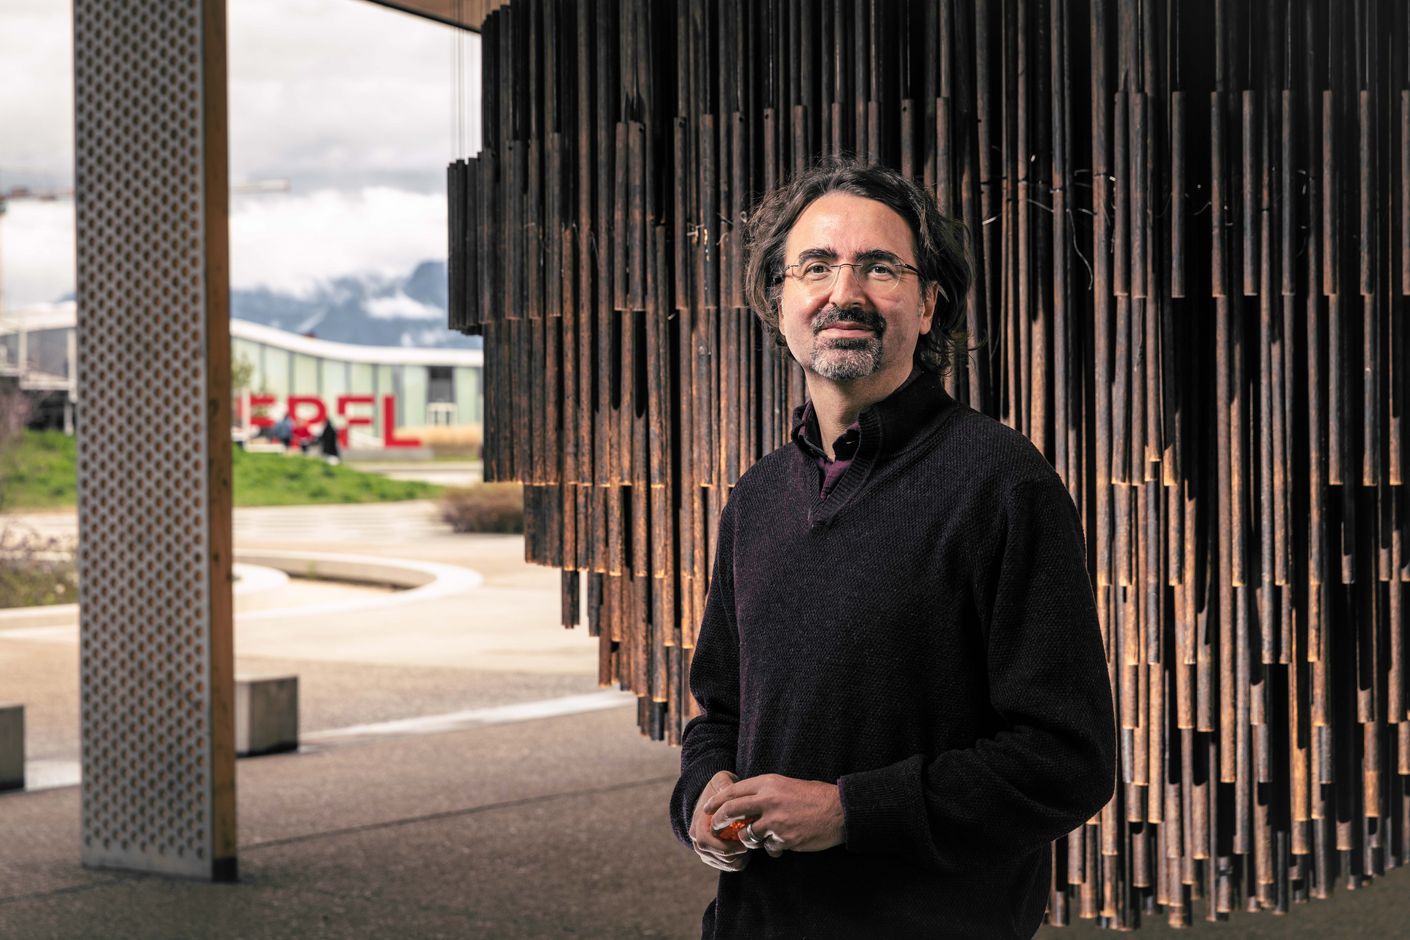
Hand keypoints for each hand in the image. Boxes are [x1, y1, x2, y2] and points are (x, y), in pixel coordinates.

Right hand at [689, 770, 751, 871]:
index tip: (744, 841)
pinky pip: (725, 866)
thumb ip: (723, 784)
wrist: (718, 796)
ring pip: (721, 863)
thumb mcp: (721, 780)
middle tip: (749, 846)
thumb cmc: (721, 788)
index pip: (706, 841)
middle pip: (714, 855)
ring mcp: (704, 848)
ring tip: (750, 847)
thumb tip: (726, 792)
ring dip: (737, 859)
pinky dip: (737, 863)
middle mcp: (697, 838)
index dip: (725, 845)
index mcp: (697, 822)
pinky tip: (747, 853)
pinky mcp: (713, 855)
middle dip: (733, 854)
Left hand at [700, 774, 846, 856]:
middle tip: (715, 828)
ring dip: (749, 840)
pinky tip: (782, 844)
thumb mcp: (785, 785)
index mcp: (768, 783)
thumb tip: (744, 803)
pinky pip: (768, 847)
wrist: (838, 810)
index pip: (733, 791)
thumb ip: (764, 793)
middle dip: (719, 821)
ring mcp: (775, 821)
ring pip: (748, 835)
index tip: (707, 809)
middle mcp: (768, 800)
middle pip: (732, 810)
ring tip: (759, 838)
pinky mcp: (784, 838)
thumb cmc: (813, 796)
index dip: (716, 801)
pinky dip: (772, 848)